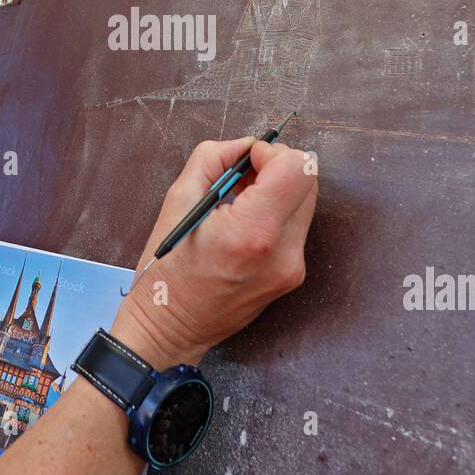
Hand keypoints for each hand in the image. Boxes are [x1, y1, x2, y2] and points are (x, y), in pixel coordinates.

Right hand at [111, 136, 316, 368]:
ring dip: (277, 190)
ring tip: (239, 202)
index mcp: (252, 232)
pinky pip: (296, 226)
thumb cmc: (166, 271)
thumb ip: (213, 159)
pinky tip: (244, 223)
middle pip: (308, 183)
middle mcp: (282, 253)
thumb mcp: (178, 201)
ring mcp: (292, 269)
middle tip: (241, 178)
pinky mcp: (292, 276)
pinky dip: (276, 213)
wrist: (170, 330)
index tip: (246, 160)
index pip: (298, 169)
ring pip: (305, 202)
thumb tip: (245, 145)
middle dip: (276, 168)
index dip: (272, 153)